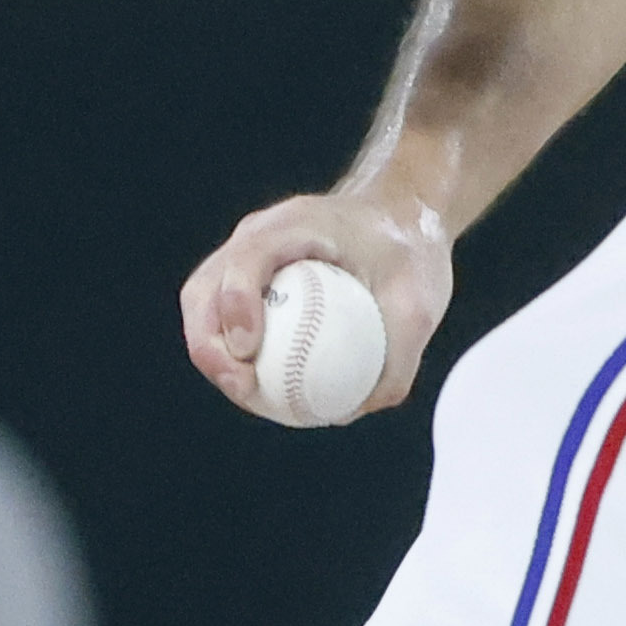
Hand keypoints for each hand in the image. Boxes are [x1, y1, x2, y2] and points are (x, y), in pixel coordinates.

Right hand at [181, 186, 451, 423]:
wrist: (400, 218)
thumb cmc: (411, 252)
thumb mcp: (422, 300)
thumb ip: (398, 353)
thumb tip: (359, 407)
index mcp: (296, 224)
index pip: (249, 257)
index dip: (237, 303)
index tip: (249, 354)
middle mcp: (258, 236)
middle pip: (205, 289)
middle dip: (209, 345)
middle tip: (242, 388)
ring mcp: (247, 258)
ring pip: (204, 308)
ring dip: (213, 356)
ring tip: (248, 396)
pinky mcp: (250, 281)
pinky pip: (224, 322)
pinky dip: (231, 357)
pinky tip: (261, 392)